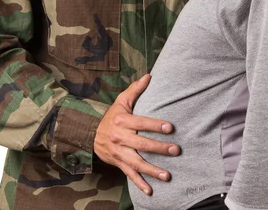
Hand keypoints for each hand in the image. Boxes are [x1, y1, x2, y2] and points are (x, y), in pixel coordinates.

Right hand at [94, 74, 179, 194]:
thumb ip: (136, 89)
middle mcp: (120, 138)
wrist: (92, 135)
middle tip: (175, 150)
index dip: (155, 125)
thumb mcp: (121, 101)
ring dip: (152, 170)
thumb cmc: (112, 115)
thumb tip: (149, 75)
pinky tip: (151, 191)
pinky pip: (130, 174)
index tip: (170, 127)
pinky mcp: (119, 163)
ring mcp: (119, 153)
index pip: (141, 123)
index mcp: (122, 121)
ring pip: (137, 163)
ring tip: (167, 175)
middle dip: (159, 148)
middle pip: (141, 144)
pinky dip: (139, 183)